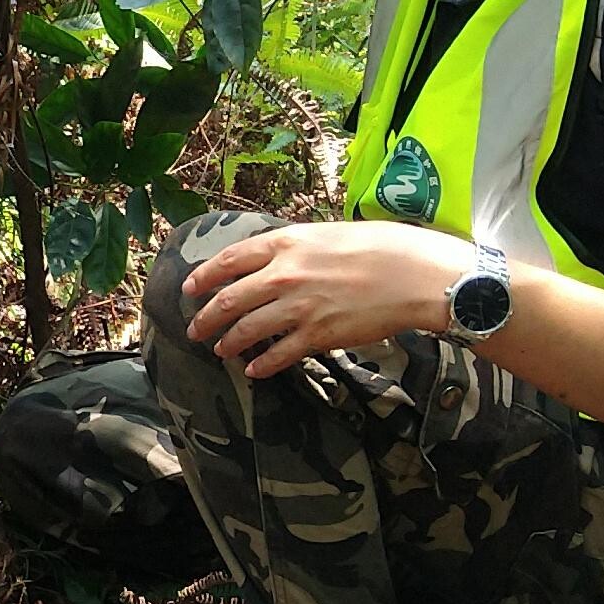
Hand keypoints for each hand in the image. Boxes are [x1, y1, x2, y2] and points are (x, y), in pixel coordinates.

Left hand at [181, 220, 474, 378]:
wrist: (414, 276)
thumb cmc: (381, 248)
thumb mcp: (329, 233)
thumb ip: (298, 247)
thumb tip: (278, 257)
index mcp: (286, 243)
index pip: (230, 259)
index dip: (204, 276)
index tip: (189, 288)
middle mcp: (285, 274)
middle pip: (229, 299)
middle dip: (206, 318)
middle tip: (195, 330)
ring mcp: (299, 307)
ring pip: (248, 329)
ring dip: (229, 342)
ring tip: (220, 350)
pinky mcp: (317, 335)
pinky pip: (279, 354)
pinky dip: (261, 364)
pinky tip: (253, 369)